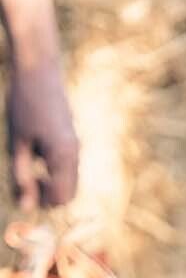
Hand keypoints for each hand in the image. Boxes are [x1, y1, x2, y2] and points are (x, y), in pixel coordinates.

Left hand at [7, 57, 78, 208]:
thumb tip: (26, 208)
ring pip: (70, 183)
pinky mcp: (72, 140)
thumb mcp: (17, 142)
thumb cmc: (23, 103)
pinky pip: (68, 168)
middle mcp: (75, 154)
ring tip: (30, 160)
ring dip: (51, 183)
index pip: (59, 199)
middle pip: (68, 196)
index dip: (39, 199)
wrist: (39, 68)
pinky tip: (37, 149)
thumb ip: (21, 176)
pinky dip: (54, 170)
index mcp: (62, 156)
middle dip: (47, 196)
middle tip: (26, 175)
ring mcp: (76, 147)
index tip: (21, 181)